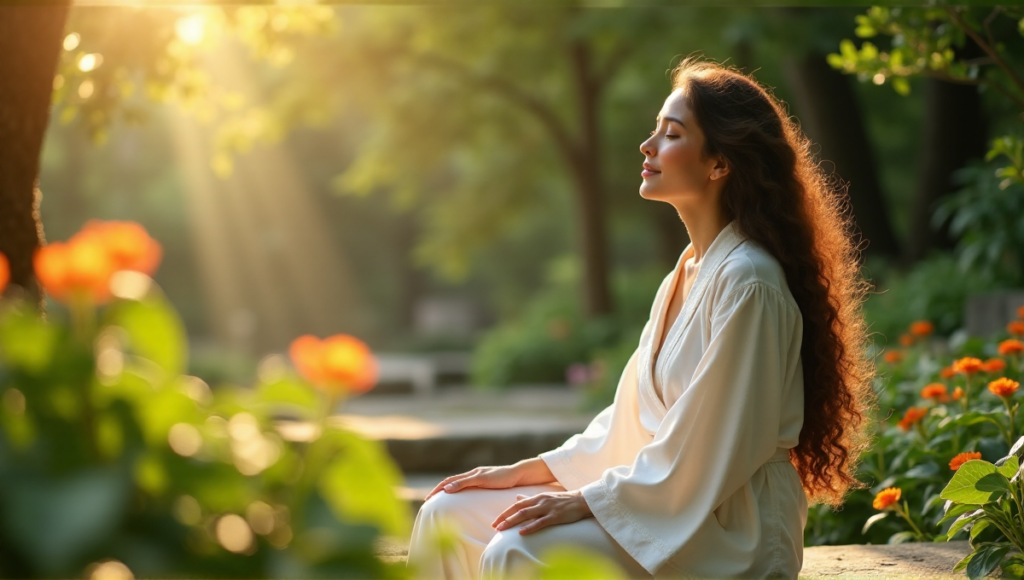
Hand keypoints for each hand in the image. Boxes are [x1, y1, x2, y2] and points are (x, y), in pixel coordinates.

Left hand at [424, 458, 556, 500]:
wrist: (518, 474)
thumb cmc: (506, 482)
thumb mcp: (489, 487)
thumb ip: (480, 490)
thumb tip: (471, 497)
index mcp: (473, 476)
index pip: (453, 482)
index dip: (441, 489)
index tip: (431, 497)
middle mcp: (472, 474)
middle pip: (450, 480)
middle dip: (437, 489)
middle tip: (427, 498)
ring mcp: (477, 474)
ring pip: (455, 479)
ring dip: (442, 487)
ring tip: (433, 495)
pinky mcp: (483, 477)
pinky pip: (466, 481)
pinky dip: (456, 484)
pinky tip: (449, 489)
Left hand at [490, 490, 592, 534]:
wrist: (582, 500)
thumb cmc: (563, 501)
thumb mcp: (545, 497)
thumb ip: (530, 498)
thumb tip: (517, 498)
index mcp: (537, 497)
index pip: (517, 504)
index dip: (505, 513)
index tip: (495, 521)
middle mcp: (540, 501)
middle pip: (518, 509)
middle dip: (504, 518)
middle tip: (494, 527)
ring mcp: (547, 508)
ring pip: (525, 514)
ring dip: (512, 522)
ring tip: (502, 529)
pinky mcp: (555, 516)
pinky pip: (540, 522)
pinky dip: (530, 527)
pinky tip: (521, 532)